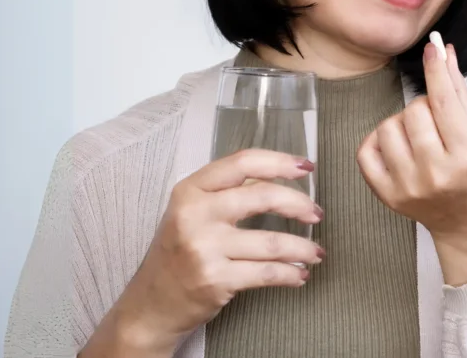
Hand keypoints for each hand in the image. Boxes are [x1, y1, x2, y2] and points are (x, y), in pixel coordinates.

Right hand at [81, 149, 323, 356]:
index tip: (307, 167)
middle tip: (317, 214)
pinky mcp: (216, 279)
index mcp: (190, 190)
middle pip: (263, 196)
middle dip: (299, 205)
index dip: (280, 162)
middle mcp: (195, 214)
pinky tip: (300, 274)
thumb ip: (228, 192)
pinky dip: (291, 274)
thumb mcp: (191, 212)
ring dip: (303, 247)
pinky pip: (268, 272)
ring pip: (272, 241)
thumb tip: (279, 177)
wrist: (150, 305)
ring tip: (316, 252)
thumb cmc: (178, 253)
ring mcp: (204, 248)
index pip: (242, 163)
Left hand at [357, 42, 466, 285]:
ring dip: (402, 124)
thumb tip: (442, 51)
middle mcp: (437, 173)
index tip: (431, 48)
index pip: (445, 102)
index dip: (436, 70)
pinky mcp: (387, 195)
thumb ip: (458, 92)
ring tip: (419, 138)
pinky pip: (366, 150)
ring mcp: (408, 187)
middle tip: (437, 123)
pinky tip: (397, 147)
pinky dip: (379, 141)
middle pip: (414, 110)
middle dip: (425, 107)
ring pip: (388, 126)